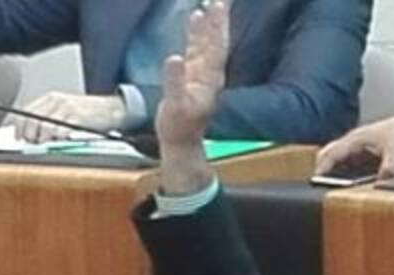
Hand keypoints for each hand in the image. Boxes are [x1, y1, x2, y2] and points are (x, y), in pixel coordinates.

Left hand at [8, 92, 124, 142]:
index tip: (18, 138)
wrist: (114, 109)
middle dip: (30, 135)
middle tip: (33, 145)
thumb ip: (51, 119)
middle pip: (32, 119)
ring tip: (47, 145)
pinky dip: (57, 139)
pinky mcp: (77, 117)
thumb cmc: (91, 114)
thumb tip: (34, 135)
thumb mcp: (67, 111)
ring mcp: (67, 108)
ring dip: (43, 140)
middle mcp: (57, 101)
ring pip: (44, 127)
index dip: (19, 126)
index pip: (25, 110)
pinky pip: (60, 130)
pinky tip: (60, 142)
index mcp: (51, 98)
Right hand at [155, 0, 229, 154]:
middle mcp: (210, 73)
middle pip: (217, 40)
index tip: (217, 6)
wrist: (181, 141)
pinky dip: (197, 31)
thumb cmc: (179, 126)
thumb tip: (174, 58)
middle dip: (219, 19)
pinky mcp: (193, 74)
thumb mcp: (175, 106)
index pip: (216, 47)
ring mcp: (202, 72)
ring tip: (211, 1)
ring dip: (210, 22)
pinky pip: (197, 47)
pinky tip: (195, 17)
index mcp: (209, 78)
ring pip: (208, 42)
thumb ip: (175, 82)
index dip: (216, 27)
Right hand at [315, 113, 393, 180]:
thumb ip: (389, 167)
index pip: (333, 152)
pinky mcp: (360, 156)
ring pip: (335, 161)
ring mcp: (355, 150)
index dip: (323, 166)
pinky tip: (344, 186)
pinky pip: (345, 166)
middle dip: (321, 169)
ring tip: (328, 188)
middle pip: (327, 155)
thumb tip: (381, 181)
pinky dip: (341, 174)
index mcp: (356, 139)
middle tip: (317, 186)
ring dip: (330, 173)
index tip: (316, 178)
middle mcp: (352, 144)